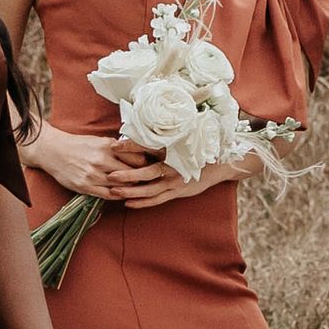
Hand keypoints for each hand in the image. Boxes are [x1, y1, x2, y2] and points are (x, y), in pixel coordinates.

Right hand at [29, 122, 147, 202]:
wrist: (53, 150)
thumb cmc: (79, 145)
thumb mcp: (100, 141)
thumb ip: (118, 148)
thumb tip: (140, 155)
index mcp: (108, 146)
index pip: (137, 158)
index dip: (147, 165)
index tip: (154, 168)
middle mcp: (102, 160)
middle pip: (131, 174)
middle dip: (141, 178)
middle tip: (150, 182)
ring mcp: (93, 174)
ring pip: (121, 186)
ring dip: (130, 189)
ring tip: (138, 190)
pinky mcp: (85, 186)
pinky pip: (108, 195)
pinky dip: (118, 196)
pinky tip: (123, 195)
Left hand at [106, 143, 258, 206]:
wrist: (220, 164)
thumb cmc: (197, 147)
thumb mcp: (182, 137)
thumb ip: (163, 134)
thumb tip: (143, 126)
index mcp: (173, 149)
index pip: (148, 146)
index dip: (131, 146)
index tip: (114, 146)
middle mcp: (173, 166)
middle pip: (145, 172)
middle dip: (126, 174)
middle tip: (109, 175)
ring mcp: (175, 181)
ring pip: (149, 189)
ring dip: (131, 191)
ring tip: (113, 191)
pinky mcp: (177, 191)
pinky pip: (157, 199)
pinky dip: (143, 202)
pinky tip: (128, 203)